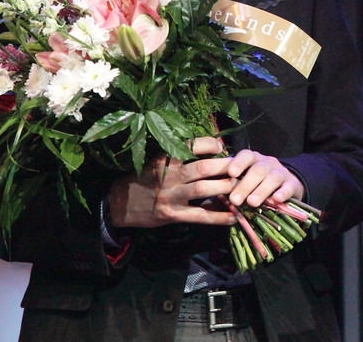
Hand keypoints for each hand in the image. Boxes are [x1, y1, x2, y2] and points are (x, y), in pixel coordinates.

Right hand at [107, 136, 237, 227]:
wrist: (118, 204)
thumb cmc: (144, 178)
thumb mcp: (158, 161)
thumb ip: (182, 156)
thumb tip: (216, 146)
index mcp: (165, 158)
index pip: (192, 145)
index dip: (211, 144)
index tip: (223, 146)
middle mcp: (168, 175)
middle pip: (203, 168)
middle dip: (226, 166)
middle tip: (243, 167)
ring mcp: (170, 196)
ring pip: (203, 189)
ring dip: (226, 188)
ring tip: (243, 188)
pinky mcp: (172, 215)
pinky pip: (200, 215)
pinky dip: (218, 216)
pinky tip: (234, 217)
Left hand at [224, 148, 304, 207]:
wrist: (286, 186)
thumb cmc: (256, 185)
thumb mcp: (243, 181)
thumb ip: (228, 186)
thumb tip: (208, 195)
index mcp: (253, 160)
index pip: (246, 156)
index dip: (238, 163)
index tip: (231, 173)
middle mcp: (267, 163)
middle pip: (257, 170)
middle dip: (245, 185)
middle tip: (235, 200)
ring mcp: (281, 172)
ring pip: (272, 177)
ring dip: (261, 190)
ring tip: (252, 203)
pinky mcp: (293, 184)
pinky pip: (288, 187)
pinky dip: (282, 193)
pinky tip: (276, 200)